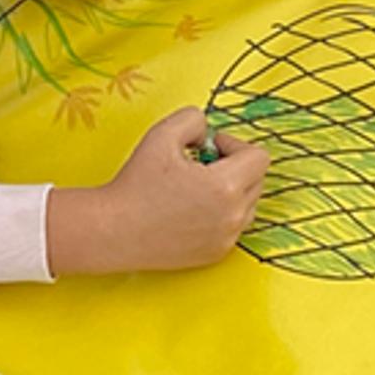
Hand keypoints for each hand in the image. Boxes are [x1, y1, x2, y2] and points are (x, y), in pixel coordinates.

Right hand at [45, 107, 270, 275]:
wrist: (114, 231)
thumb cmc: (136, 185)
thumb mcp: (162, 134)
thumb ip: (193, 119)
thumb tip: (208, 133)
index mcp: (226, 186)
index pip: (259, 157)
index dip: (234, 145)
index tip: (209, 148)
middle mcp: (233, 216)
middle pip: (257, 180)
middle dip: (234, 167)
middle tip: (199, 166)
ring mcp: (226, 238)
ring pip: (248, 205)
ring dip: (231, 191)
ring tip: (195, 188)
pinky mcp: (215, 254)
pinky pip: (233, 227)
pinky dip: (220, 215)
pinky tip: (190, 209)